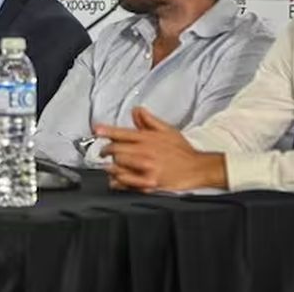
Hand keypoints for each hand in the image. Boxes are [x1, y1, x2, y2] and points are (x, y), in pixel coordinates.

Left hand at [95, 107, 226, 192]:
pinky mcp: (149, 183)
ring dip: (110, 167)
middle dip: (106, 151)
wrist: (197, 168)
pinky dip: (118, 182)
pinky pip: (127, 183)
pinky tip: (115, 180)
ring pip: (118, 167)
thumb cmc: (182, 150)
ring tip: (109, 166)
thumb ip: (149, 120)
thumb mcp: (167, 129)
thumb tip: (136, 111)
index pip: (122, 133)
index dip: (107, 131)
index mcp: (147, 139)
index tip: (96, 130)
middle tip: (103, 152)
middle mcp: (145, 153)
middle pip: (116, 151)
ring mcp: (146, 169)